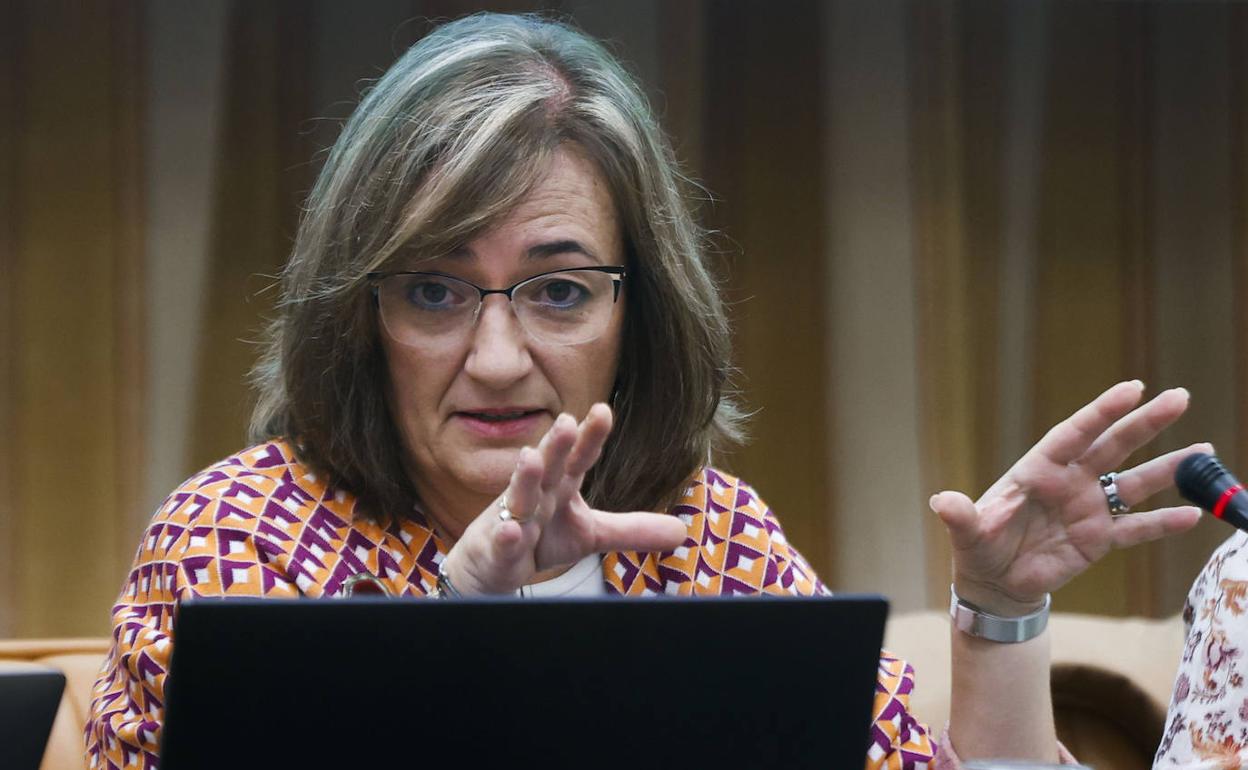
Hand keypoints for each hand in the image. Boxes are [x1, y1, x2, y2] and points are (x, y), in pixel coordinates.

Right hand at [441, 403, 687, 594]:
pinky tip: (510, 529)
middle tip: (567, 422)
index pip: (578, 458)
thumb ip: (632, 529)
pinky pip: (501, 541)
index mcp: (560, 486)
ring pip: (518, 496)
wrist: (491, 567)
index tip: (604, 410)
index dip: (590, 437)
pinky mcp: (496, 549)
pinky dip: (505, 535)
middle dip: (555, 445)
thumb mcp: (591, 534)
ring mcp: (512, 519)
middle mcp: (535, 496)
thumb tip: (682, 531)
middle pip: (547, 467)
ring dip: (524, 477)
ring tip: (531, 458)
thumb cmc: (540, 539)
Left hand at [930, 380, 1206, 614]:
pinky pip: (1136, 529)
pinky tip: (1193, 515)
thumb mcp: (968, 534)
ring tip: (1203, 452)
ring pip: (1133, 482)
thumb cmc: (979, 548)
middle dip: (1144, 423)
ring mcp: (1088, 509)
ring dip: (1167, 469)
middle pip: (1112, 446)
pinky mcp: (1099, 540)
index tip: (1133, 388)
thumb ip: (961, 518)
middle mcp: (1069, 482)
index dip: (1102, 411)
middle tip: (1180, 398)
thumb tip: (942, 502)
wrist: (995, 583)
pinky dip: (1163, 523)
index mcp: (1038, 470)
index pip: (1074, 433)